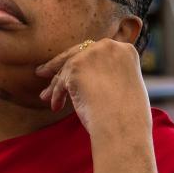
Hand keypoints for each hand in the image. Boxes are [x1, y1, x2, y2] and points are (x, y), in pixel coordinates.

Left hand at [35, 38, 150, 140]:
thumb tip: (96, 81)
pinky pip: (61, 82)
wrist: (123, 125)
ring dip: (55, 85)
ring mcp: (91, 55)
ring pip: (67, 68)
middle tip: (44, 72)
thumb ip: (112, 76)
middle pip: (77, 53)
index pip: (97, 52)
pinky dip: (57, 95)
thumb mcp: (127, 86)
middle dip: (59, 64)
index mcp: (126, 50)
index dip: (83, 61)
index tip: (73, 68)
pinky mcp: (75, 68)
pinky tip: (56, 107)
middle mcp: (109, 47)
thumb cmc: (129, 117)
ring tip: (45, 96)